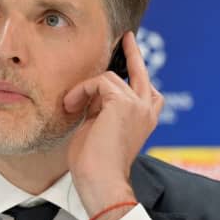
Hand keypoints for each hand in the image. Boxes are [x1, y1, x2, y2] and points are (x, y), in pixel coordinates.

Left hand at [63, 31, 163, 219]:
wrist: (101, 181)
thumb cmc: (95, 164)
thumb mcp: (100, 129)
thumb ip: (102, 110)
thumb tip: (92, 94)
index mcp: (145, 119)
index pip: (144, 88)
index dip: (134, 70)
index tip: (127, 54)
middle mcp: (148, 110)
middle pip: (140, 72)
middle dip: (132, 52)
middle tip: (126, 37)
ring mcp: (139, 104)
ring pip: (109, 78)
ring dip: (84, 90)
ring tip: (71, 107)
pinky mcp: (124, 102)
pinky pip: (98, 82)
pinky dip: (82, 92)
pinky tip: (72, 107)